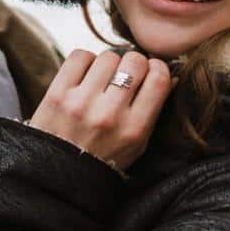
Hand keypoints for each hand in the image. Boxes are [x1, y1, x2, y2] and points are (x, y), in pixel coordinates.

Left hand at [29, 50, 171, 172]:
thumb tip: (171, 75)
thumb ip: (154, 110)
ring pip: (108, 56)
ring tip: (103, 78)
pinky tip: (85, 76)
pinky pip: (80, 56)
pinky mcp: (57, 94)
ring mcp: (81, 103)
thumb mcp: (137, 143)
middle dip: (134, 63)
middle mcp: (109, 115)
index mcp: (134, 129)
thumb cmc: (104, 157)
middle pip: (135, 61)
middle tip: (126, 73)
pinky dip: (85, 61)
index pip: (159, 78)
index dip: (157, 68)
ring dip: (108, 63)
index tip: (150, 72)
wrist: (58, 174)